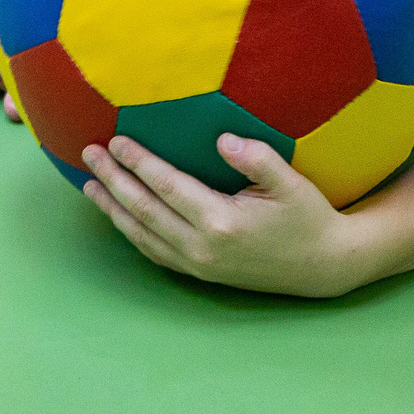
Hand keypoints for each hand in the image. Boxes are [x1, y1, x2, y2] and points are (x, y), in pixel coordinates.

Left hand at [83, 133, 368, 296]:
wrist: (324, 266)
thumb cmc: (309, 217)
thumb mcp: (291, 183)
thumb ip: (257, 159)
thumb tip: (222, 139)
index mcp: (221, 222)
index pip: (167, 187)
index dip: (139, 163)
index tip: (117, 140)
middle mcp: (202, 248)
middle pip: (144, 210)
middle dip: (113, 180)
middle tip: (89, 154)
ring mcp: (198, 266)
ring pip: (143, 235)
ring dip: (113, 208)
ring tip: (90, 184)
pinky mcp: (200, 275)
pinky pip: (155, 253)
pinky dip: (132, 233)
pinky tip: (119, 216)